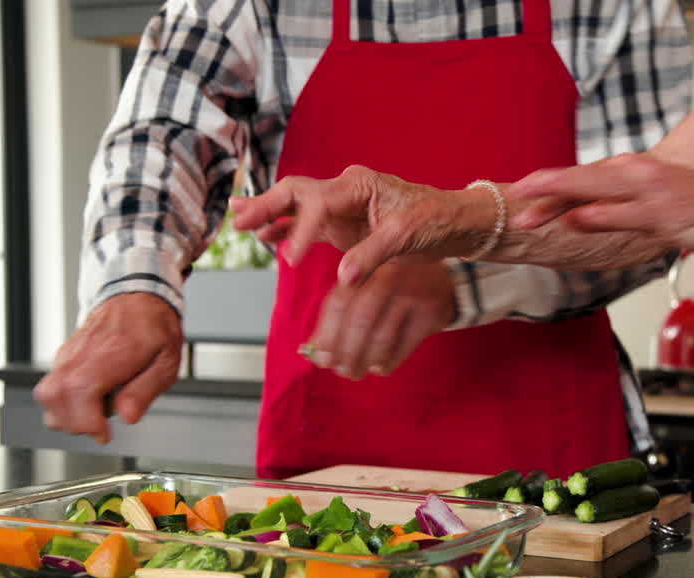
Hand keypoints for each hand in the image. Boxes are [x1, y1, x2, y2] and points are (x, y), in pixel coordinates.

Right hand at [33, 293, 182, 443]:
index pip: (80, 391)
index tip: (104, 433)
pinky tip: (90, 400)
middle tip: (101, 426)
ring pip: (47, 394)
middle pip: (55, 397)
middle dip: (75, 424)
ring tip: (93, 414)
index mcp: (110, 353)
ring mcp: (69, 354)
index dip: (87, 421)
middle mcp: (82, 353)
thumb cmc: (153, 328)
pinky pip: (52, 387)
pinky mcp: (64, 358)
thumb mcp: (166, 361)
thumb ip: (145, 391)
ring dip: (66, 416)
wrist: (137, 297)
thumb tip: (127, 417)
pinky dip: (66, 403)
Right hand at [229, 165, 494, 283]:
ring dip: (269, 213)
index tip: (289, 259)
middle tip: (239, 218)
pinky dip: (286, 229)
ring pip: (296, 205)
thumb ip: (373, 254)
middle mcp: (346, 191)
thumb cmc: (436, 221)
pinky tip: (265, 237)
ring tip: (239, 221)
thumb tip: (344, 276)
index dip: (299, 230)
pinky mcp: (344, 226)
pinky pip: (307, 224)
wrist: (454, 224)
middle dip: (266, 204)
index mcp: (359, 184)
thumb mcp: (407, 237)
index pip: (317, 202)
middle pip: (295, 192)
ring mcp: (342, 208)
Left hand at [303, 263, 455, 379]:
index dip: (328, 333)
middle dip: (347, 351)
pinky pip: (405, 344)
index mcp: (366, 268)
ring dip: (365, 360)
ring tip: (357, 373)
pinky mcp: (431, 312)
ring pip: (383, 335)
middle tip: (341, 372)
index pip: (339, 301)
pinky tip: (380, 368)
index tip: (322, 358)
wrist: (444, 284)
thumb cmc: (393, 292)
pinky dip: (389, 361)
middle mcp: (390, 275)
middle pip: (361, 318)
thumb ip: (339, 317)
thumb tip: (312, 352)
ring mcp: (414, 293)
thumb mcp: (365, 292)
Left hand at [509, 153, 693, 255]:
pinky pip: (625, 217)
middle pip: (580, 181)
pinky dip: (598, 217)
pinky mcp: (665, 216)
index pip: (583, 177)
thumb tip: (587, 216)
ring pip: (596, 194)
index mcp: (634, 172)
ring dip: (558, 203)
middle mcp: (639, 176)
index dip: (549, 184)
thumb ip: (622, 208)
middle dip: (543, 190)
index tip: (518, 191)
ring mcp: (651, 196)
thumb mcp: (657, 204)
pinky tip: (575, 220)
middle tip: (510, 199)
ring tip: (527, 213)